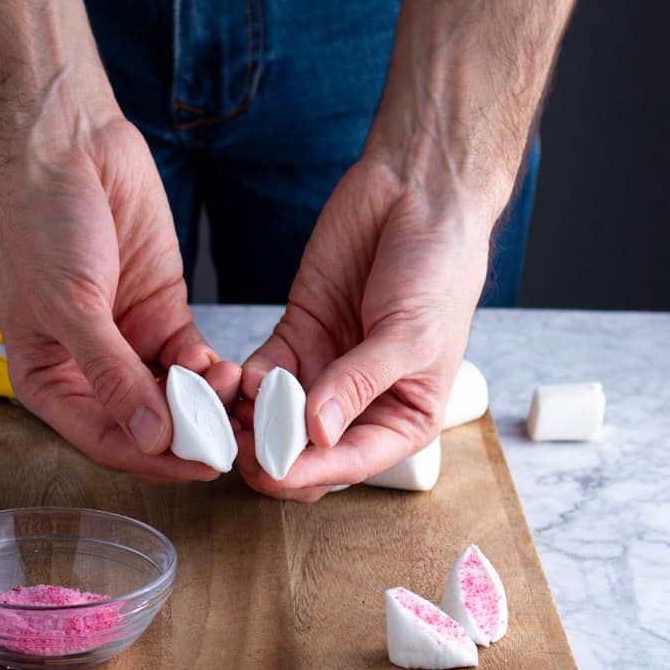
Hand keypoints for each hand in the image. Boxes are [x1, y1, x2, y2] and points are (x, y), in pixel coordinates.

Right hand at [0, 97, 239, 480]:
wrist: (68, 147)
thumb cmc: (42, 224)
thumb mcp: (72, 306)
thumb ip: (112, 376)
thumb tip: (151, 439)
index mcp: (49, 378)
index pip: (105, 439)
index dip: (151, 459)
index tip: (198, 465)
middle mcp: (90, 369)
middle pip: (147, 424)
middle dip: (188, 434)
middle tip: (230, 440)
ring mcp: (130, 342)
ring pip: (176, 396)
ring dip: (206, 403)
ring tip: (233, 397)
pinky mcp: (163, 313)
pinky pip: (193, 360)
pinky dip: (212, 370)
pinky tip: (228, 370)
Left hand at [234, 157, 490, 499]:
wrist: (419, 196)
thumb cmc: (439, 270)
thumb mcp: (410, 335)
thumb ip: (360, 383)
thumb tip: (318, 432)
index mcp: (403, 417)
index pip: (350, 462)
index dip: (309, 472)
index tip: (271, 471)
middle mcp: (361, 404)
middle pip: (306, 450)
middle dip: (272, 452)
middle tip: (240, 446)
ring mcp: (326, 371)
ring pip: (276, 417)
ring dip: (251, 420)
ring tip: (229, 415)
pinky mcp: (298, 336)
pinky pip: (264, 373)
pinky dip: (247, 381)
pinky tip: (241, 378)